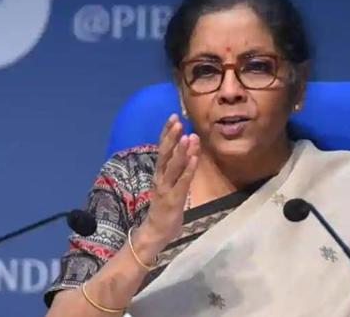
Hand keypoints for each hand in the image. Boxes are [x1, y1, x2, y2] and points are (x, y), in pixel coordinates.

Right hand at [141, 114, 199, 245]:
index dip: (167, 132)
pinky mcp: (173, 199)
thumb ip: (177, 169)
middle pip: (165, 154)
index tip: (173, 117)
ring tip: (188, 136)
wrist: (155, 232)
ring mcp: (166, 188)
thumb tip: (187, 149)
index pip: (162, 148)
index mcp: (159, 173)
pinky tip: (194, 158)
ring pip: (173, 166)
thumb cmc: (165, 207)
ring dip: (181, 151)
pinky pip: (182, 182)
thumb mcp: (171, 184)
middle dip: (172, 136)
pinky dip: (188, 170)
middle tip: (178, 121)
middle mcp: (160, 178)